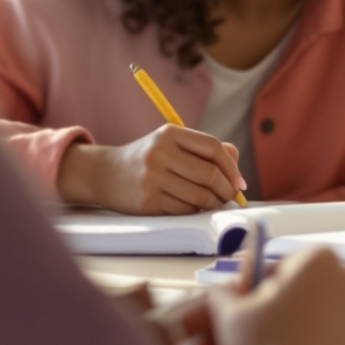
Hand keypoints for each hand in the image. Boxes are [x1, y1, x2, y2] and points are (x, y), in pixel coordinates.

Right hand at [58, 124, 247, 213]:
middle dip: (226, 189)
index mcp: (170, 133)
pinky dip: (195, 211)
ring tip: (214, 202)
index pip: (213, 147)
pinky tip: (194, 207)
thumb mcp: (173, 144)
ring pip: (199, 195)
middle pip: (209, 174)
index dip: (232, 166)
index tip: (239, 181)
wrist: (105, 174)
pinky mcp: (147, 201)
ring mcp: (152, 178)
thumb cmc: (149, 159)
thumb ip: (207, 151)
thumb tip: (238, 173)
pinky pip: (184, 210)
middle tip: (229, 196)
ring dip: (214, 203)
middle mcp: (160, 153)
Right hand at [210, 246, 344, 344]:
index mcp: (319, 262)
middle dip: (295, 303)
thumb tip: (224, 289)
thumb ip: (224, 292)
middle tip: (270, 331)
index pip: (288, 263)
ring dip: (317, 327)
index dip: (265, 284)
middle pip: (317, 287)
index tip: (252, 304)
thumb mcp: (230, 316)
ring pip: (337, 315)